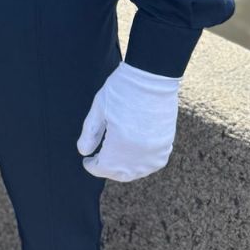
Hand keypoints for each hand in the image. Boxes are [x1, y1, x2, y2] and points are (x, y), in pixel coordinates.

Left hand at [77, 60, 179, 181]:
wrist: (151, 76)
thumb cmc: (121, 89)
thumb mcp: (99, 108)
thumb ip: (90, 133)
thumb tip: (83, 152)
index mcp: (120, 144)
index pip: (104, 168)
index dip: (93, 167)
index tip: (87, 161)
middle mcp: (139, 152)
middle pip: (121, 173)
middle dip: (108, 170)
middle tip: (99, 162)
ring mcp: (155, 149)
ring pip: (138, 171)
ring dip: (125, 170)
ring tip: (115, 161)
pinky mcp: (166, 143)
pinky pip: (154, 163)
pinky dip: (142, 165)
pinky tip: (135, 157)